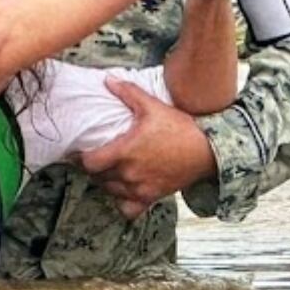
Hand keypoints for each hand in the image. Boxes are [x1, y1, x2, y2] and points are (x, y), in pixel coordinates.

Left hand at [80, 77, 218, 218]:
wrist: (206, 150)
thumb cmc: (180, 128)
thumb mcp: (153, 106)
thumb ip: (128, 93)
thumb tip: (108, 80)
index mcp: (125, 151)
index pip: (90, 163)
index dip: (82, 158)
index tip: (83, 152)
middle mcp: (130, 173)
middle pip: (98, 177)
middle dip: (95, 168)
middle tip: (98, 157)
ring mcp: (140, 188)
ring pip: (110, 191)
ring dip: (107, 182)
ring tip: (110, 170)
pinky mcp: (152, 197)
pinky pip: (128, 210)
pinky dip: (123, 202)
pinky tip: (125, 190)